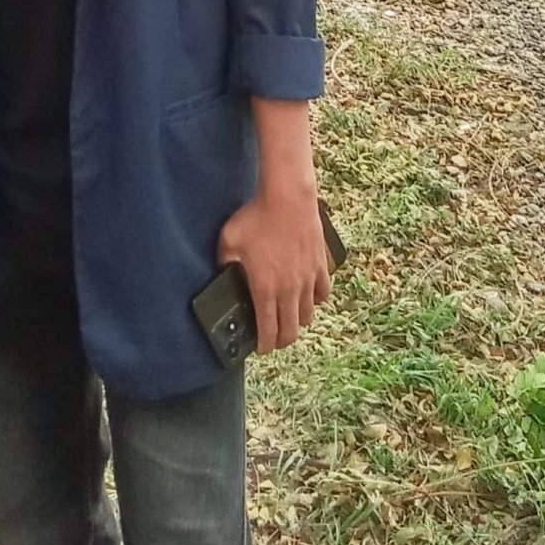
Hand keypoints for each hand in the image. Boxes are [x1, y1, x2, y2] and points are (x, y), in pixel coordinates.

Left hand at [216, 188, 330, 353]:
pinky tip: (308, 296)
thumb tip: (221, 273)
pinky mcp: (320, 265)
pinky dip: (315, 300)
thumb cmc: (256, 217)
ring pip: (308, 316)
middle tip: (273, 337)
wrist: (287, 196)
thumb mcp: (228, 240)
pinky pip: (323, 293)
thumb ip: (223, 263)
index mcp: (265, 289)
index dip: (264, 345)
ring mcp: (308, 278)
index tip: (260, 348)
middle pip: (291, 331)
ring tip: (289, 317)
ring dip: (298, 321)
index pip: (268, 330)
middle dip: (281, 340)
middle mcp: (289, 290)